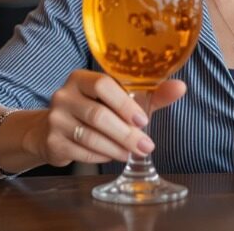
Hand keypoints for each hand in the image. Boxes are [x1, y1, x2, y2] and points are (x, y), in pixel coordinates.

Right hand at [30, 70, 185, 166]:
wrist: (52, 129)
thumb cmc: (95, 108)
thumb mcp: (121, 99)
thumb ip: (150, 94)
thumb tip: (181, 87)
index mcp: (81, 78)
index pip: (103, 84)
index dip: (125, 103)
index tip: (144, 120)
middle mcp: (63, 95)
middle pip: (98, 115)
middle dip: (126, 133)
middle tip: (146, 146)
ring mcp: (55, 119)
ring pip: (90, 136)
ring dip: (117, 148)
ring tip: (132, 153)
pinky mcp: (52, 142)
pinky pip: (81, 151)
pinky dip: (102, 156)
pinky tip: (114, 156)